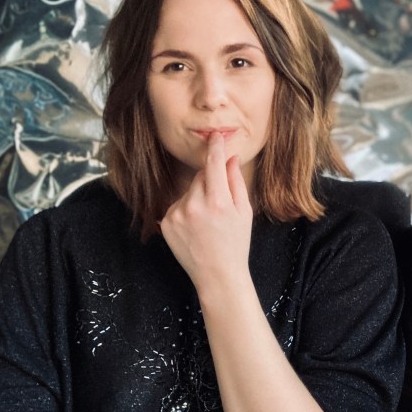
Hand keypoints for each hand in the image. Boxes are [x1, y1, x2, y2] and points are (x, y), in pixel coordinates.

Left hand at [159, 133, 252, 290]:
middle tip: (220, 205)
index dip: (215, 147)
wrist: (217, 275)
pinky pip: (178, 204)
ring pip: (189, 190)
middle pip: (201, 176)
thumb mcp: (244, 211)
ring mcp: (178, 214)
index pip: (213, 163)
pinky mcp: (166, 222)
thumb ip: (235, 181)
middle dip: (210, 182)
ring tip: (207, 222)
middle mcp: (195, 205)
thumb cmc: (236, 244)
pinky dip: (186, 210)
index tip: (215, 136)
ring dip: (198, 197)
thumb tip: (230, 157)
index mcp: (218, 202)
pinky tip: (196, 228)